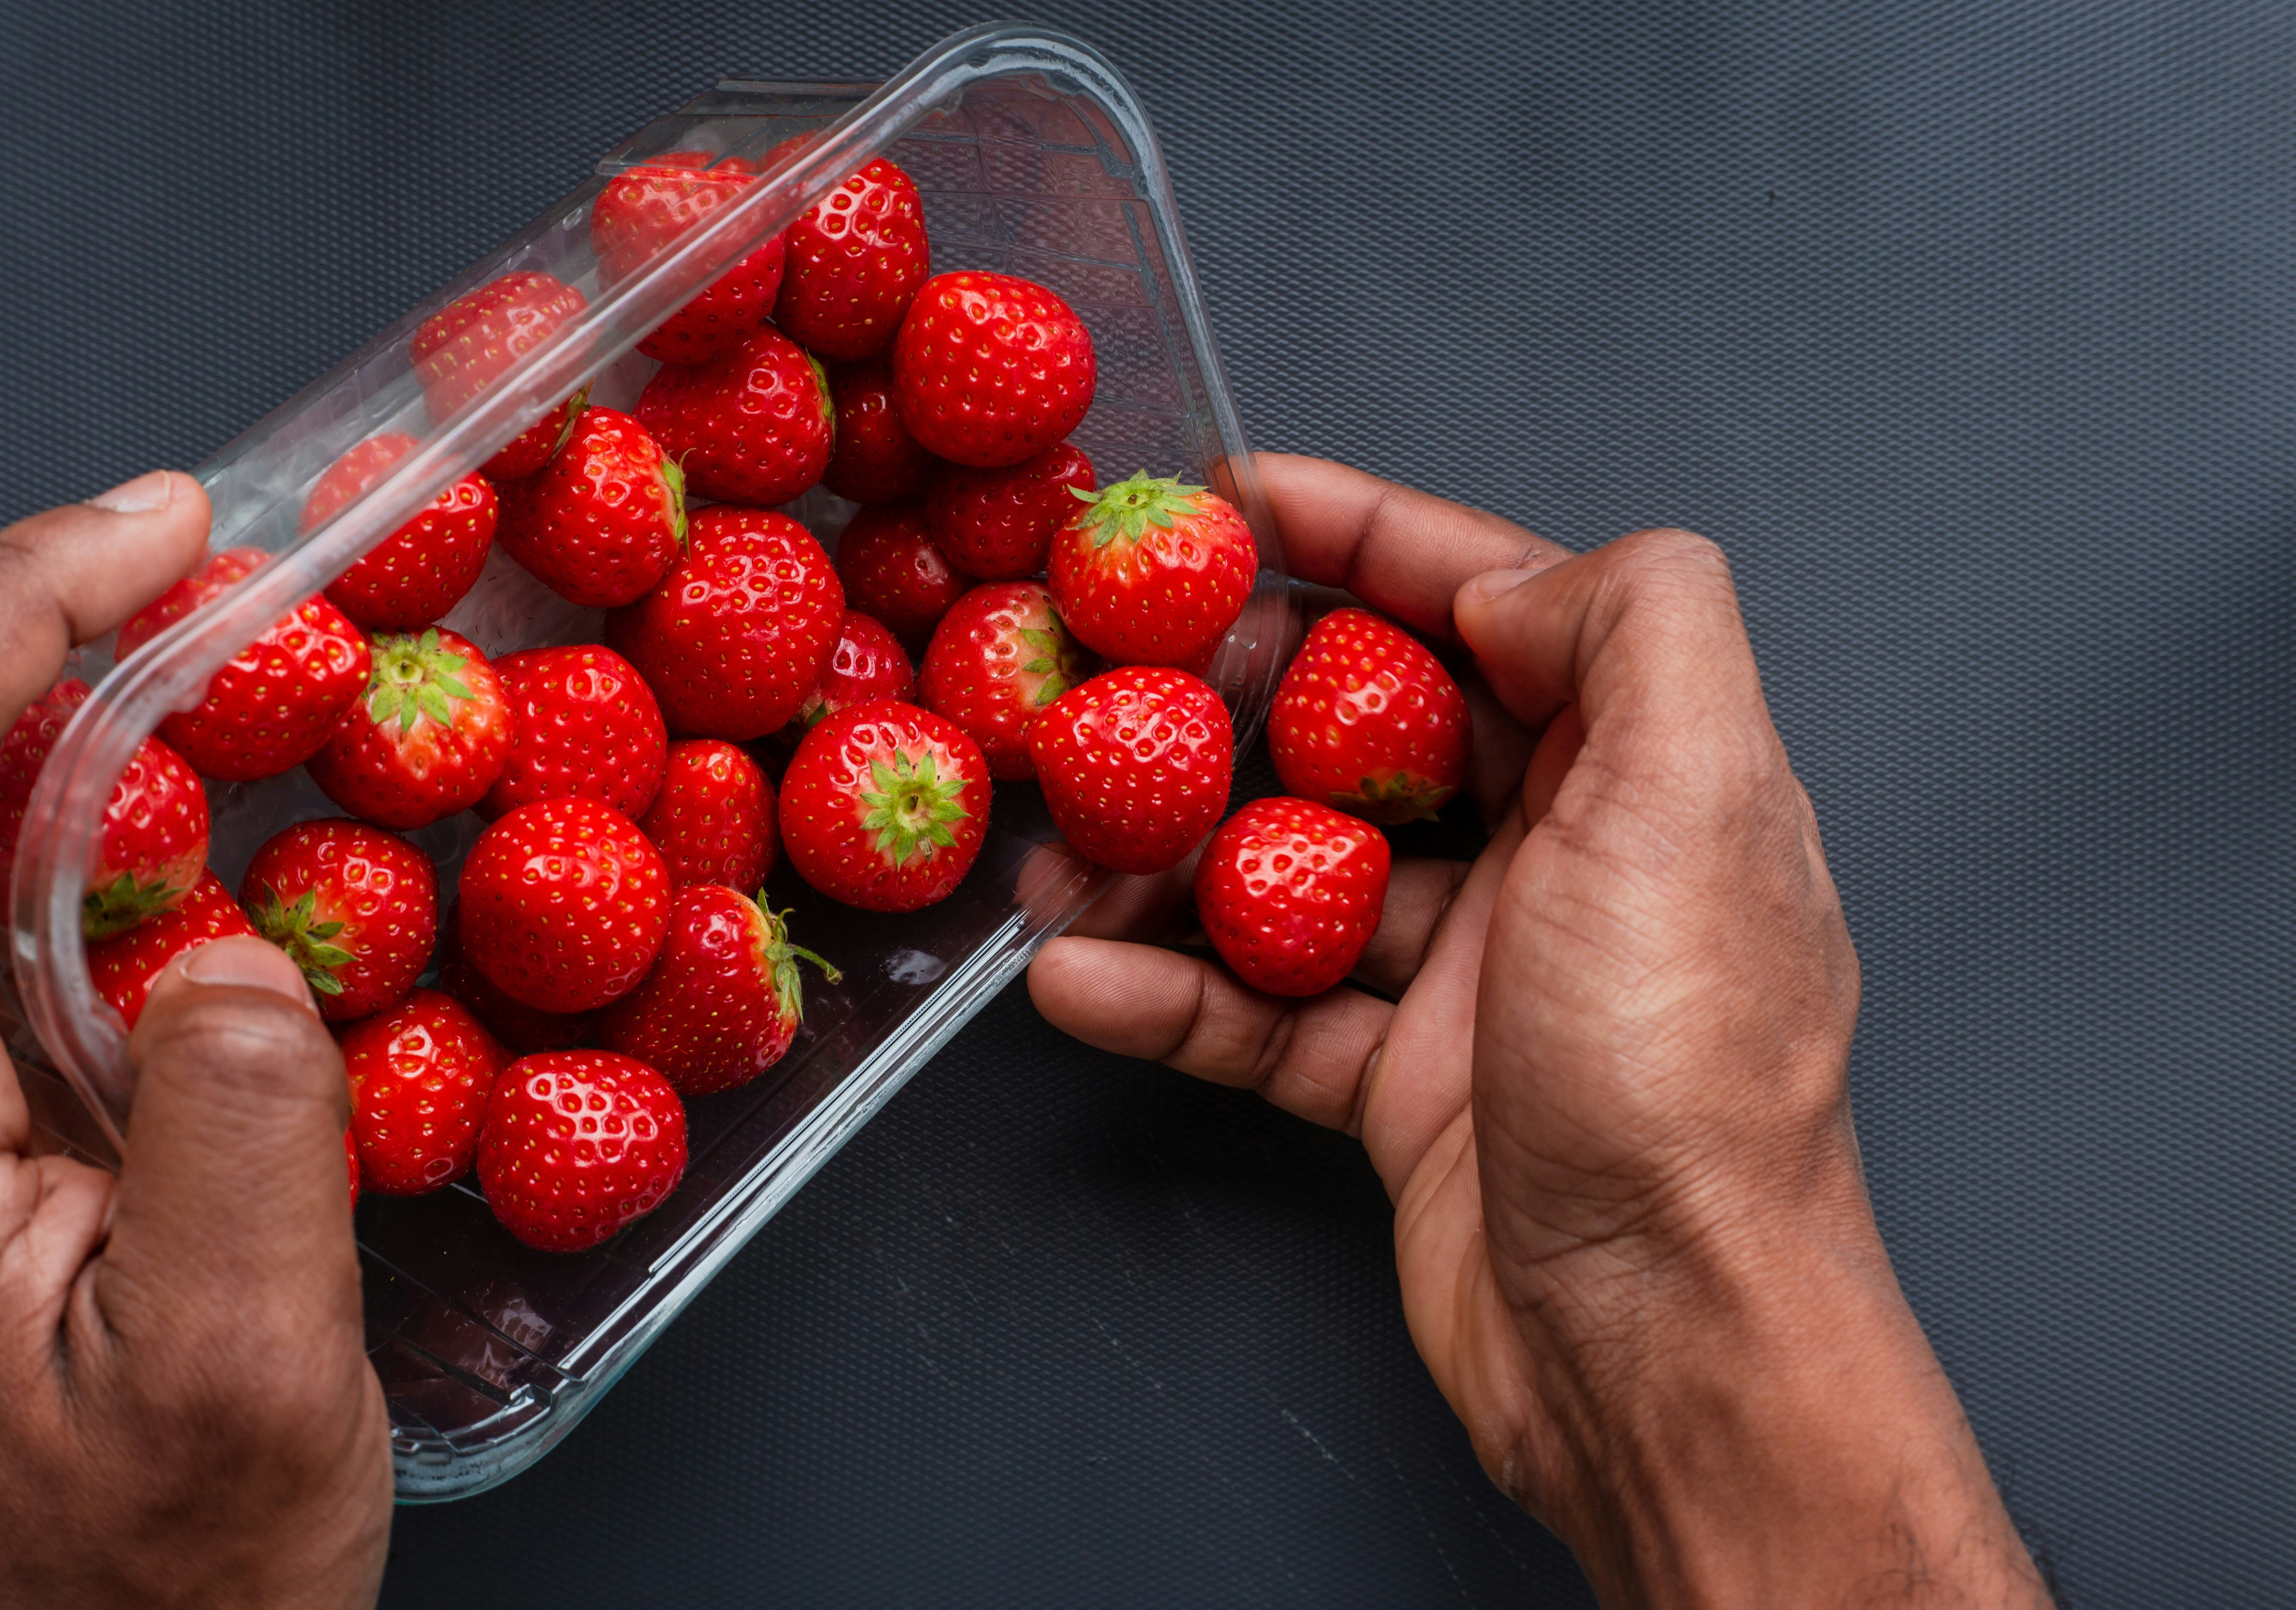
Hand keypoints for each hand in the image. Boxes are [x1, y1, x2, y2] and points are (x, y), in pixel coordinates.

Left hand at [0, 474, 389, 1607]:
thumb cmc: (151, 1589)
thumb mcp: (241, 1387)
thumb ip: (240, 1149)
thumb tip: (235, 957)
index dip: (1, 619)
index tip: (153, 532)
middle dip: (2, 618)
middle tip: (172, 550)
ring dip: (24, 702)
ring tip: (176, 636)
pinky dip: (50, 812)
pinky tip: (153, 799)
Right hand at [1030, 454, 2048, 1606]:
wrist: (1662, 1346)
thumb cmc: (1688, 1078)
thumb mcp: (1699, 793)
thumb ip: (1632, 623)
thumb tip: (1502, 580)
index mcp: (1638, 773)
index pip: (1482, 606)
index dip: (1358, 532)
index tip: (1231, 498)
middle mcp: (1560, 861)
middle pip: (1362, 735)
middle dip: (1231, 706)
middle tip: (1114, 693)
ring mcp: (1475, 977)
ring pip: (1290, 877)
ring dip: (1167, 862)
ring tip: (1060, 857)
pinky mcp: (1403, 1087)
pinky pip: (1261, 1014)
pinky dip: (1168, 994)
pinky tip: (1081, 977)